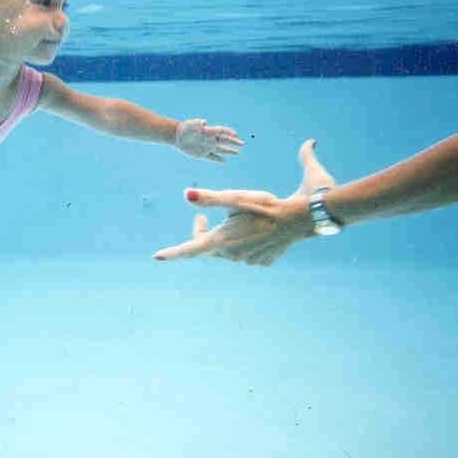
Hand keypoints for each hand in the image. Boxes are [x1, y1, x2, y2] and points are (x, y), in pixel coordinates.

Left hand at [154, 139, 334, 265]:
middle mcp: (232, 256)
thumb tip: (186, 194)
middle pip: (208, 245)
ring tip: (240, 218)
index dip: (172, 253)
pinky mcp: (261, 262)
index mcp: (221, 241)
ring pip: (227, 249)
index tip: (156, 257)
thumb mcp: (236, 198)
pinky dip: (245, 241)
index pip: (190, 248)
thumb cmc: (265, 204)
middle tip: (204, 214)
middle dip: (202, 230)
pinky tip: (257, 229)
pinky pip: (245, 252)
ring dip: (226, 235)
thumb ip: (210, 199)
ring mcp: (247, 261)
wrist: (300, 219)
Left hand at [175, 118, 243, 161]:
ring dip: (229, 151)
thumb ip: (197, 123)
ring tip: (238, 152)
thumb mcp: (190, 125)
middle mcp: (210, 140)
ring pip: (221, 150)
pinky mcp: (202, 154)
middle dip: (234, 142)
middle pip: (225, 141)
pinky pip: (212, 157)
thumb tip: (204, 121)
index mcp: (209, 132)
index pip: (222, 131)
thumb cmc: (184, 129)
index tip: (236, 134)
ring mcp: (207, 147)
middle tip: (243, 143)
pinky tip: (225, 161)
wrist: (176, 136)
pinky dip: (218, 159)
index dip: (229, 132)